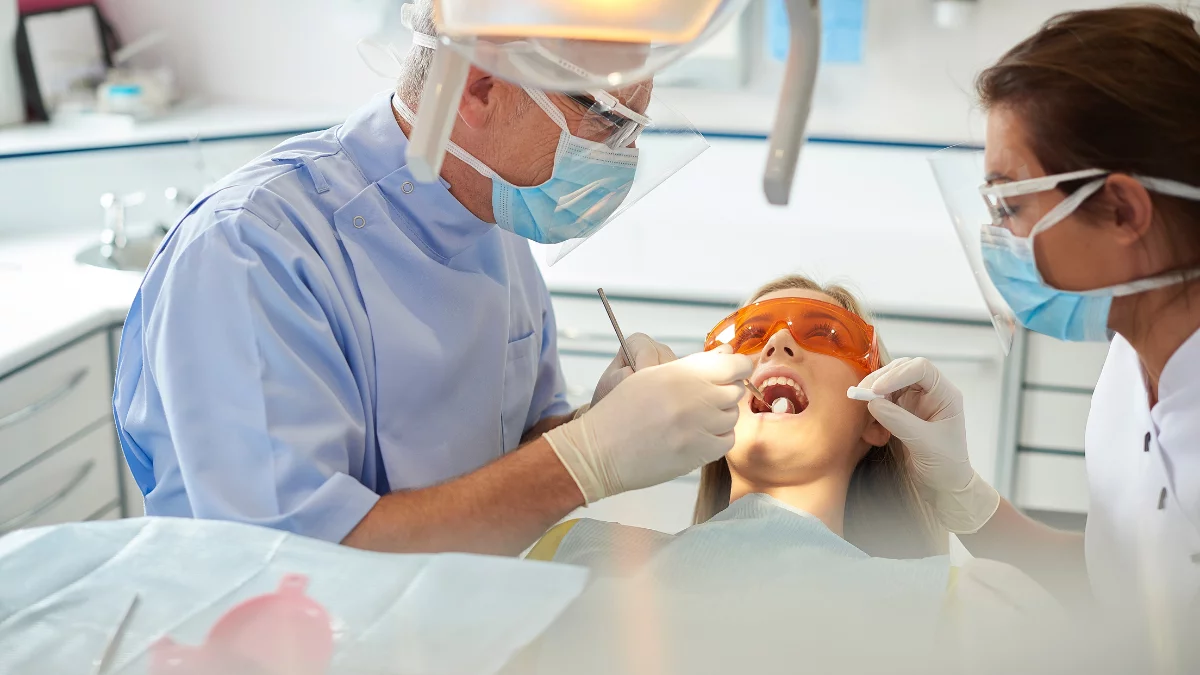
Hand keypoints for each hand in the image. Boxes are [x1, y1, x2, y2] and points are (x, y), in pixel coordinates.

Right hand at [546, 347, 752, 502]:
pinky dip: (717, 438)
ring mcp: (700, 425)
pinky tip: (697, 436)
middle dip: (724, 392)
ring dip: (719, 416)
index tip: (733, 371)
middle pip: (735, 390)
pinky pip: (727, 440)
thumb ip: (691, 365)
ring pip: (732, 416)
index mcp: (682, 372)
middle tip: (702, 399)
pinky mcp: (700, 451)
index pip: (735, 365)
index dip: (738, 367)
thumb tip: (728, 355)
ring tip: (694, 420)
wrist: (601, 451)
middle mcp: (695, 396)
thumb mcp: (651, 376)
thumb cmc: (621, 412)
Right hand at [857, 357, 999, 533]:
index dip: (897, 374)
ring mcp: (914, 401)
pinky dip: (872, 409)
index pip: (921, 369)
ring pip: (888, 383)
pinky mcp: (901, 411)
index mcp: (945, 394)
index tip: (877, 390)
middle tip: (861, 395)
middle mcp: (929, 392)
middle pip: (901, 370)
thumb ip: (899, 421)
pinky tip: (872, 426)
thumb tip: (873, 403)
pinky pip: (881, 400)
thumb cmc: (945, 465)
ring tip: (865, 412)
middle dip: (880, 381)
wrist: (943, 486)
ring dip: (873, 395)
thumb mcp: (924, 443)